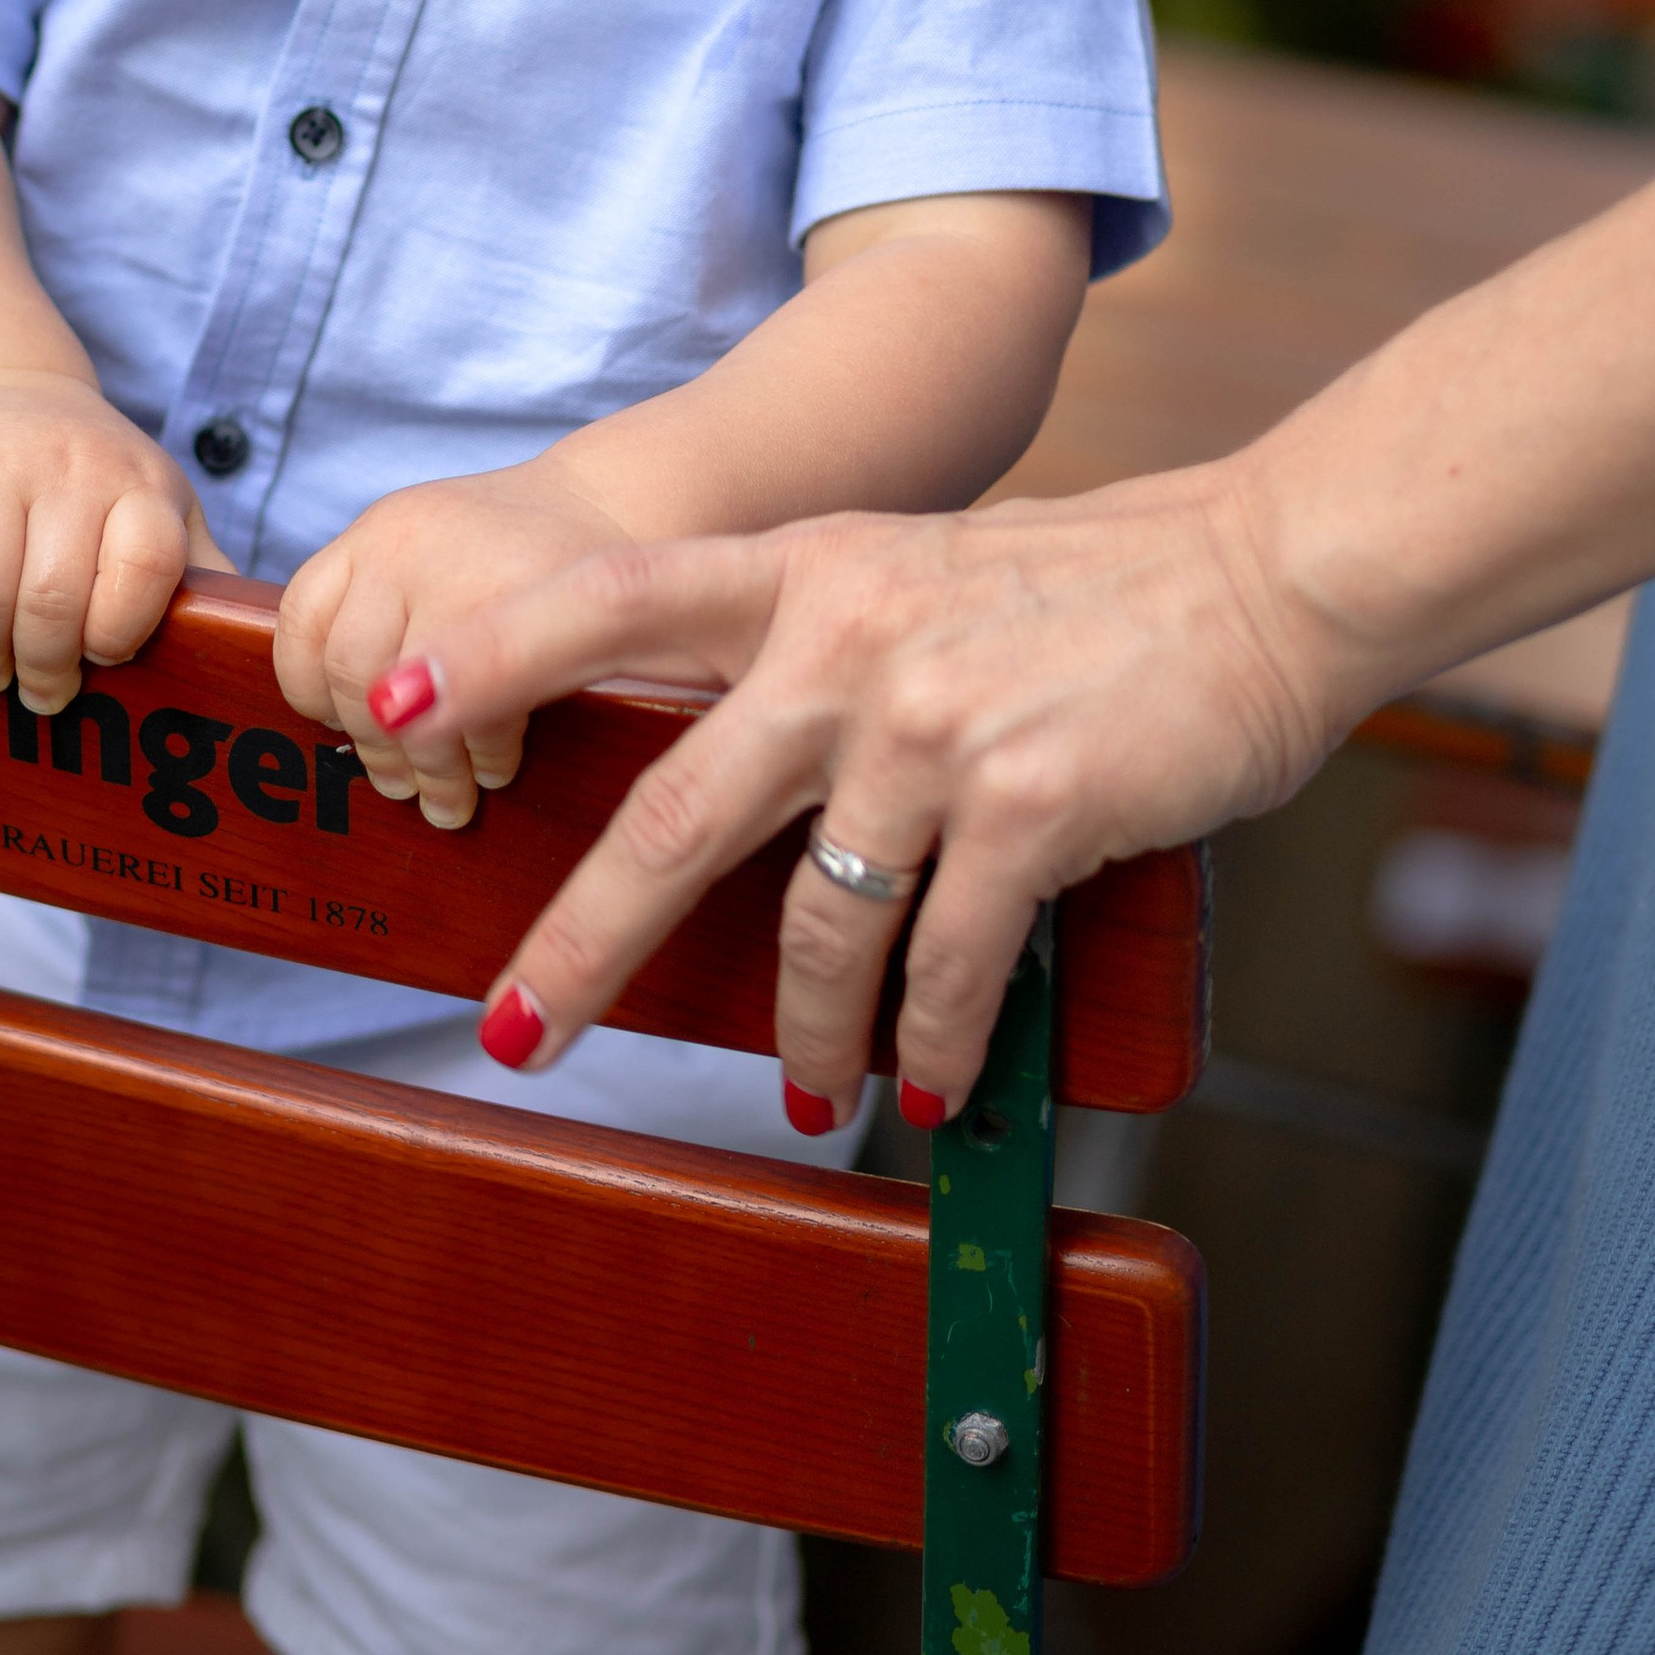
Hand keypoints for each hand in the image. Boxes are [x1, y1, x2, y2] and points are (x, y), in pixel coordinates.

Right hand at [0, 374, 226, 714]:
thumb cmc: (93, 478)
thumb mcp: (160, 507)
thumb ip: (197, 574)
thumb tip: (249, 650)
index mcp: (142, 486)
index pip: (147, 569)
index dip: (120, 633)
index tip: (104, 658)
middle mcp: (73, 467)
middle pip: (52, 599)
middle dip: (44, 669)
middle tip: (42, 695)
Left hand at [273, 460, 640, 830]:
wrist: (617, 499)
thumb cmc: (514, 551)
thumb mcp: (430, 549)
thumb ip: (380, 613)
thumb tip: (349, 729)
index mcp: (374, 532)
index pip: (301, 621)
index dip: (310, 691)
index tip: (340, 728)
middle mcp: (404, 543)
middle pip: (351, 670)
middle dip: (374, 747)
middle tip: (399, 787)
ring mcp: (462, 571)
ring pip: (405, 698)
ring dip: (427, 766)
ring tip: (448, 797)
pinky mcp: (528, 606)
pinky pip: (481, 704)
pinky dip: (484, 752)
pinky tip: (496, 766)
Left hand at [401, 473, 1336, 1113]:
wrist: (1264, 571)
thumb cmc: (1095, 582)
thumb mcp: (916, 566)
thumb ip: (819, 637)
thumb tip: (728, 760)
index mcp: (805, 568)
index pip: (612, 598)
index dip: (493, 652)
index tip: (389, 709)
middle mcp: (848, 639)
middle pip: (671, 813)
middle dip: (580, 941)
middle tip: (514, 1031)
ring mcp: (935, 724)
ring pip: (814, 922)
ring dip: (800, 1030)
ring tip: (800, 1086)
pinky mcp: (1032, 804)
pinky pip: (947, 966)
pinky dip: (936, 1046)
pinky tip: (938, 1087)